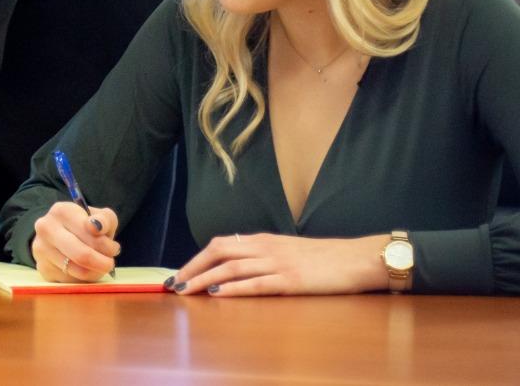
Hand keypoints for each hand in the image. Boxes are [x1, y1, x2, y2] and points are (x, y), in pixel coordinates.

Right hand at [30, 201, 120, 281]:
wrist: (58, 233)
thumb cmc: (83, 224)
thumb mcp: (99, 216)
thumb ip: (104, 219)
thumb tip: (96, 227)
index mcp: (61, 211)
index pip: (89, 233)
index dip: (107, 244)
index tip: (113, 247)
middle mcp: (46, 228)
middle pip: (82, 255)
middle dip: (103, 262)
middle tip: (110, 263)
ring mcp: (42, 249)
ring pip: (78, 271)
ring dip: (96, 271)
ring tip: (100, 264)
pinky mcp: (43, 267)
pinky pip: (71, 280)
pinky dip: (84, 277)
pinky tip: (86, 268)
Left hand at [170, 232, 390, 296]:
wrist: (359, 258)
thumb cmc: (325, 258)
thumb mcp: (288, 250)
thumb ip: (262, 255)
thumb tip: (235, 265)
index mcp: (263, 240)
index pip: (220, 244)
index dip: (196, 258)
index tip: (180, 273)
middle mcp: (266, 248)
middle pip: (218, 252)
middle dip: (192, 268)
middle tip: (174, 284)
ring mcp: (278, 263)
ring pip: (231, 268)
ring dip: (205, 280)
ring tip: (187, 291)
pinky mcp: (291, 281)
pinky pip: (256, 284)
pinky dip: (234, 288)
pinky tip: (219, 294)